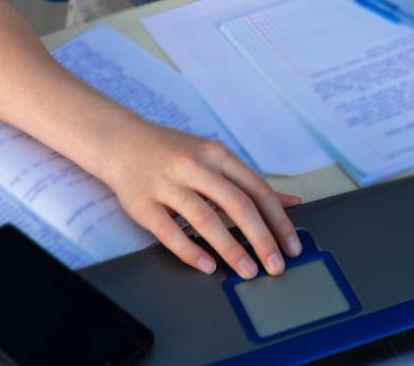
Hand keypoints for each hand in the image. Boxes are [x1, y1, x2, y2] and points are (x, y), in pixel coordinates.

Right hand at [94, 118, 301, 277]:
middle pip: (237, 204)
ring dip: (231, 248)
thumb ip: (250, 182)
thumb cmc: (174, 153)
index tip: (292, 246)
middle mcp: (195, 167)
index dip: (278, 220)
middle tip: (276, 266)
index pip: (257, 189)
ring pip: (205, 219)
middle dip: (261, 239)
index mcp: (217, 155)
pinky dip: (191, 251)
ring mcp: (168, 184)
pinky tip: (208, 266)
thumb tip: (291, 203)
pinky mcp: (143, 203)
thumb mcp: (215, 158)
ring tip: (248, 271)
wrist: (121, 142)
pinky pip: (169, 231)